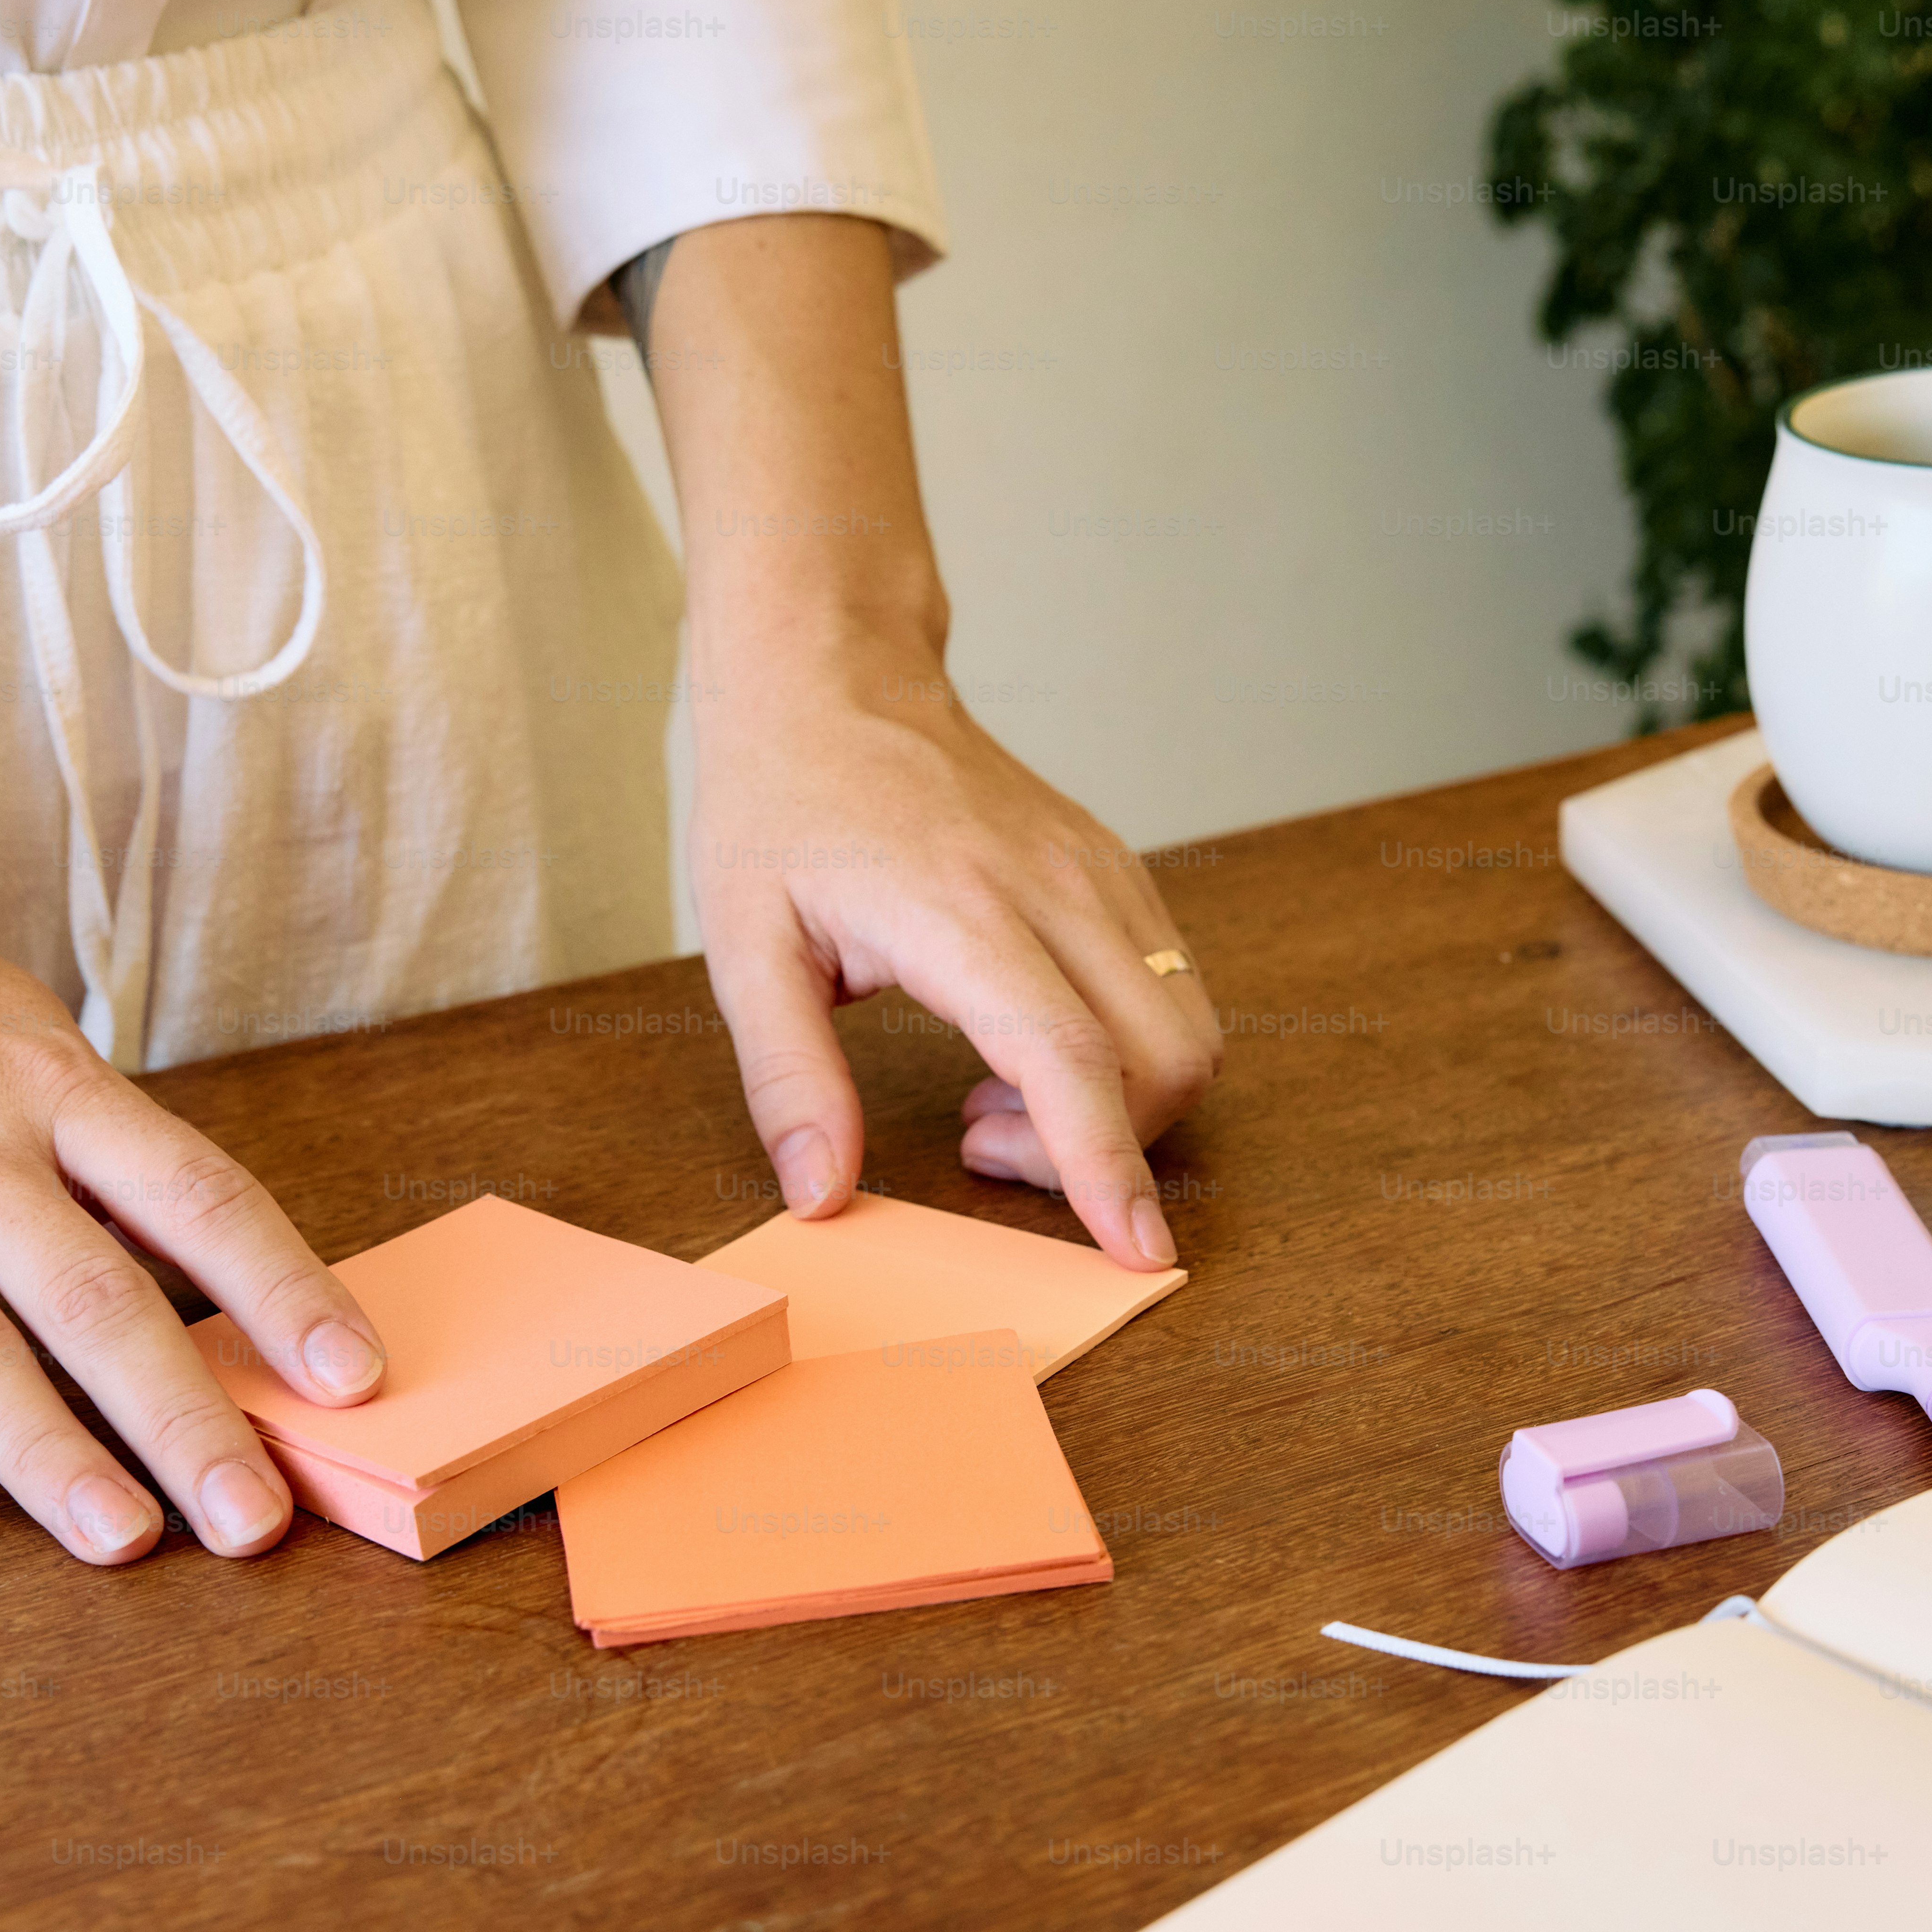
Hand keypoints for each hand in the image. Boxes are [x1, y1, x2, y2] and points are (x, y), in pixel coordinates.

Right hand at [0, 846, 388, 1561]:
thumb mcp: (21, 1033)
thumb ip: (104, 1153)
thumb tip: (215, 1269)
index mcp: (45, 1082)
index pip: (198, 1197)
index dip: (282, 1291)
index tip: (350, 1377)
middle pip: (93, 1297)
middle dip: (183, 1418)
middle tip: (253, 1521)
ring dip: (46, 1454)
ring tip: (122, 1542)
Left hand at [690, 621, 1220, 1268]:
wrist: (834, 678)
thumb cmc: (782, 805)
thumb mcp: (744, 947)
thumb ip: (787, 1078)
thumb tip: (821, 1193)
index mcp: (961, 914)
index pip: (1073, 1061)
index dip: (1108, 1168)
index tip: (1137, 1253)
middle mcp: (1053, 889)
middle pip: (1163, 1058)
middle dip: (1106, 1146)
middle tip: (980, 1141)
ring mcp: (1098, 874)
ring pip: (1187, 1026)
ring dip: (1119, 1101)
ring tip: (994, 1096)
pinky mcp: (1113, 870)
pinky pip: (1170, 985)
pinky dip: (1125, 1050)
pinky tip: (1021, 1043)